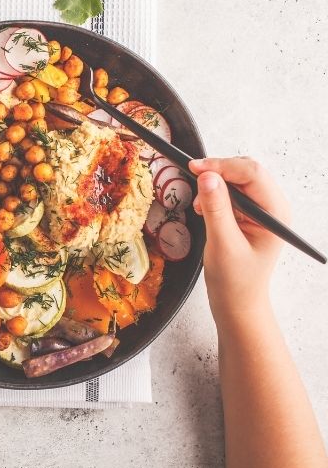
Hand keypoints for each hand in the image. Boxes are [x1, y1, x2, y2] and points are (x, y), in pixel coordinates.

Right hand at [189, 157, 289, 327]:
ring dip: (214, 184)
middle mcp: (272, 207)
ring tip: (199, 206)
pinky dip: (213, 193)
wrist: (236, 300)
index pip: (252, 173)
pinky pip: (230, 191)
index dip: (222, 166)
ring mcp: (260, 210)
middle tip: (193, 179)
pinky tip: (203, 208)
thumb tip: (207, 177)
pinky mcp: (247, 213)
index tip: (194, 168)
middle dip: (218, 172)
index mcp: (275, 213)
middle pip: (246, 170)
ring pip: (236, 178)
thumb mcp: (222, 244)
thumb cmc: (235, 279)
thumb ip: (216, 209)